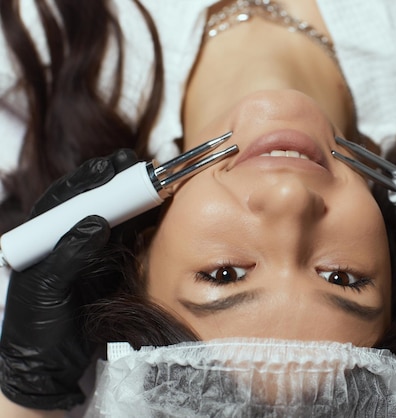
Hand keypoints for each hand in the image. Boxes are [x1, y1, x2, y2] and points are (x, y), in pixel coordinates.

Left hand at [0, 150, 136, 409]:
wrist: (47, 368)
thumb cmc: (34, 329)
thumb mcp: (44, 291)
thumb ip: (66, 256)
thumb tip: (95, 221)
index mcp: (41, 240)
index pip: (64, 200)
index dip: (88, 180)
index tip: (112, 166)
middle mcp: (66, 240)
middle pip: (92, 203)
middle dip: (115, 183)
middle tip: (138, 167)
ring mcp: (88, 254)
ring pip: (113, 217)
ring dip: (133, 201)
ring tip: (155, 185)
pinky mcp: (107, 269)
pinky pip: (126, 240)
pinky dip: (142, 225)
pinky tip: (156, 214)